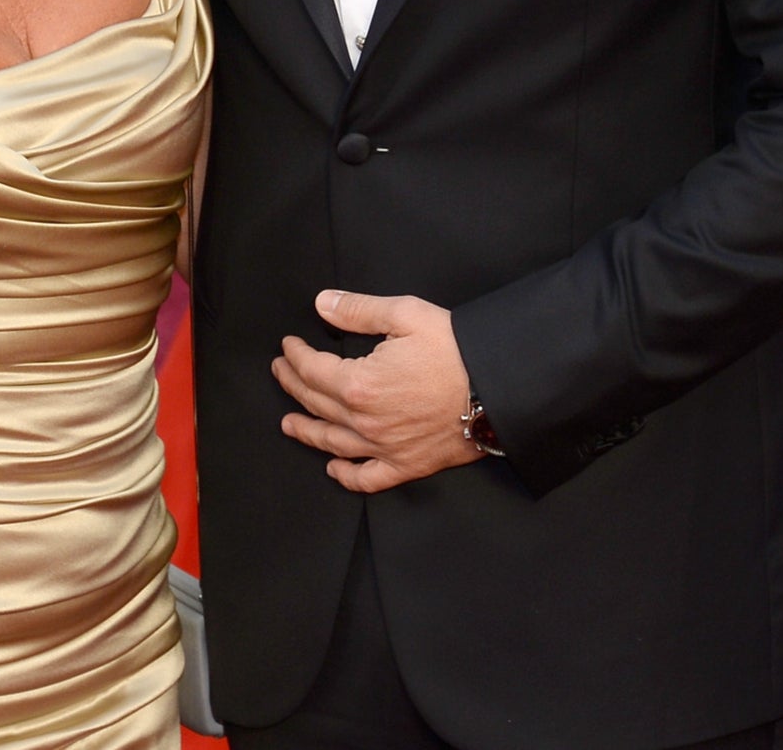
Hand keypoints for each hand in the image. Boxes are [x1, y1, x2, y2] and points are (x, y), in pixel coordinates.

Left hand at [272, 290, 480, 492]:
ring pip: (333, 443)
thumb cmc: (457, 350)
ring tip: (289, 423)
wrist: (500, 388)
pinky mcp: (408, 465)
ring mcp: (385, 448)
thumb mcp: (405, 316)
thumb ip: (359, 311)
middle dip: (293, 386)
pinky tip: (334, 469)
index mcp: (359, 384)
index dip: (295, 356)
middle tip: (281, 373)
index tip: (288, 346)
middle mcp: (365, 422)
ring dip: (307, 431)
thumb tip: (323, 304)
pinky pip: (369, 478)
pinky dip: (347, 476)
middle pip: (317, 404)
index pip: (312, 371)